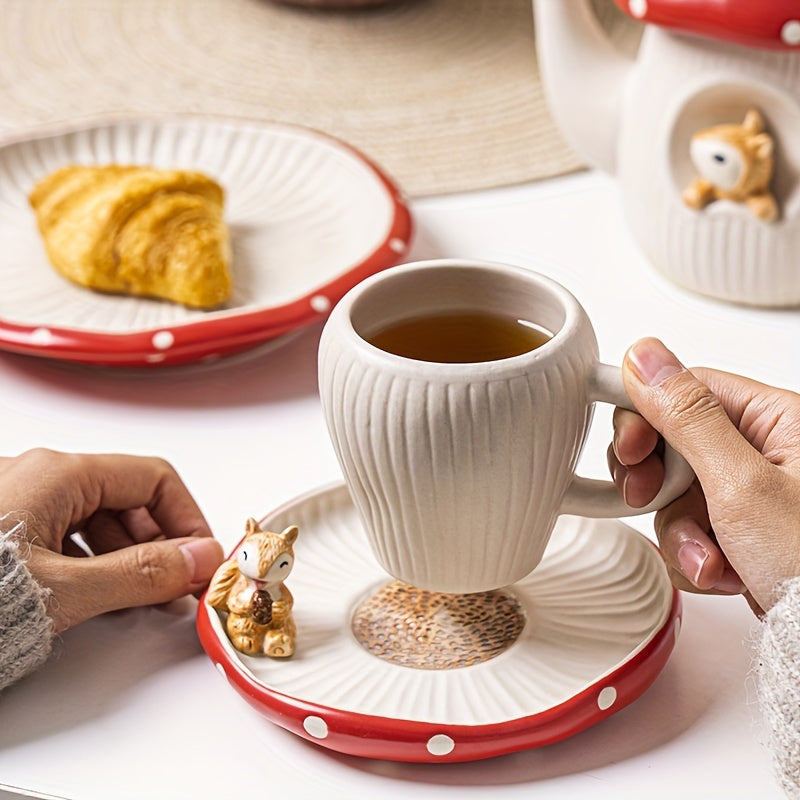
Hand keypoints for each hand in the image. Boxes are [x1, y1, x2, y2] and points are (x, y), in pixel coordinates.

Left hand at [1, 449, 223, 631]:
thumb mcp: (66, 590)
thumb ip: (143, 573)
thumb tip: (197, 560)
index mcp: (60, 473)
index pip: (154, 480)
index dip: (187, 520)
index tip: (200, 559)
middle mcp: (39, 476)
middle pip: (126, 499)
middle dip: (158, 544)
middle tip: (173, 587)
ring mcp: (17, 501)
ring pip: (95, 519)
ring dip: (125, 556)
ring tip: (134, 600)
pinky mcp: (1, 529)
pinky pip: (63, 534)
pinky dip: (90, 562)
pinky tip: (91, 595)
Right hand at [609, 338, 799, 613]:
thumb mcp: (742, 486)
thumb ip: (687, 418)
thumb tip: (646, 357)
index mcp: (777, 419)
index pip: (686, 390)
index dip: (646, 418)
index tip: (629, 451)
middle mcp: (766, 451)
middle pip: (674, 444)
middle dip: (661, 486)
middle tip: (652, 499)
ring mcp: (754, 493)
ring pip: (678, 493)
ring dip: (683, 532)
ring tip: (712, 560)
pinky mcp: (744, 530)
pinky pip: (693, 527)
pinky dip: (697, 554)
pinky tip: (724, 572)